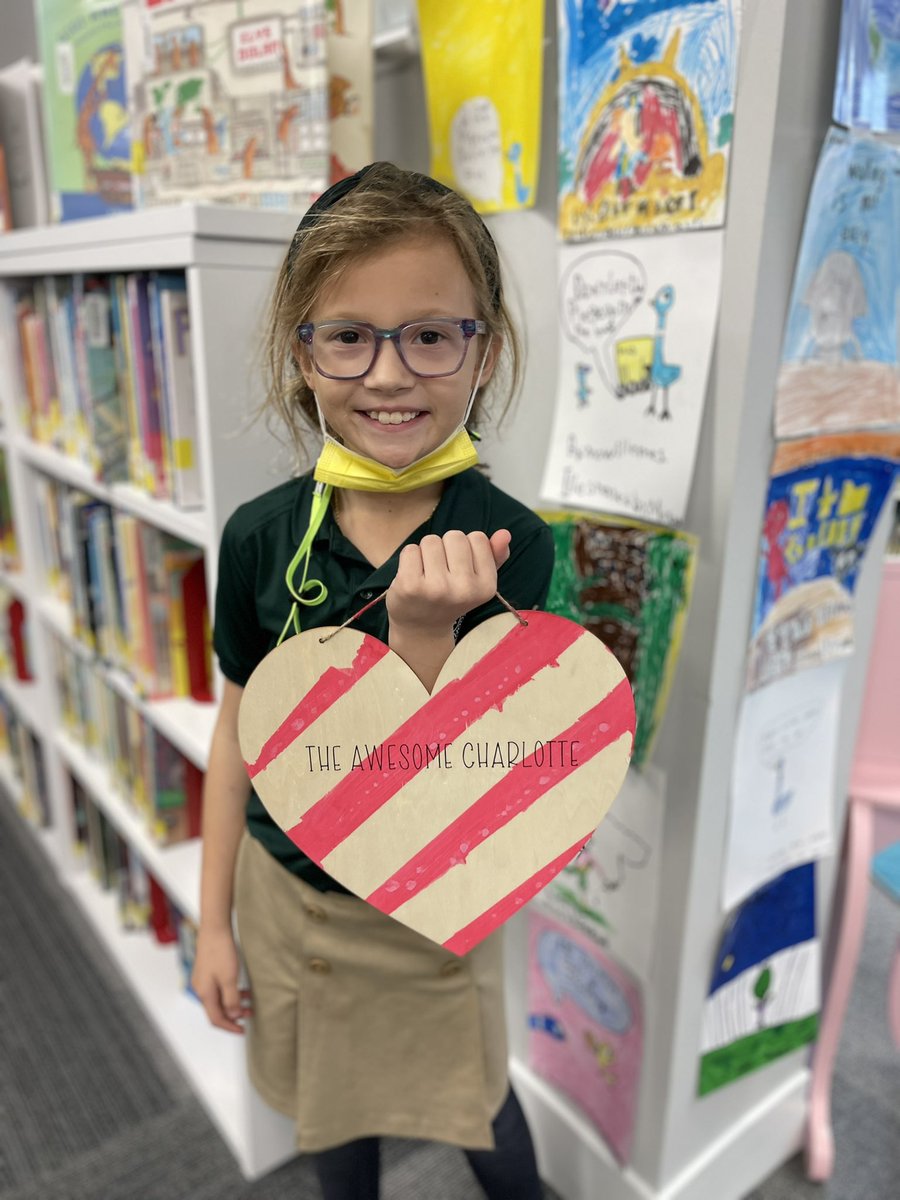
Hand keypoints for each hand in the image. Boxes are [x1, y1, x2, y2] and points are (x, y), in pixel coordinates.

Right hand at [192, 926, 252, 1033]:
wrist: (214, 929)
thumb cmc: (221, 952)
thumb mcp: (229, 978)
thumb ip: (231, 999)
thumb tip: (232, 1017)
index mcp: (205, 994)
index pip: (216, 1019)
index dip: (229, 1027)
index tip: (243, 1030)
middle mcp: (201, 989)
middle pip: (216, 1010)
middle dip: (232, 1016)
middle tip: (249, 1016)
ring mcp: (203, 980)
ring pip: (218, 999)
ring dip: (233, 1004)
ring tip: (249, 1003)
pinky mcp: (207, 972)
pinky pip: (218, 989)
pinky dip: (230, 993)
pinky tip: (241, 989)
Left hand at [386, 529, 511, 635]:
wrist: (422, 627)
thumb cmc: (451, 596)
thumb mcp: (478, 580)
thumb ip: (494, 555)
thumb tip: (504, 533)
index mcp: (486, 587)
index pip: (478, 538)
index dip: (466, 548)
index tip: (460, 569)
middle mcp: (464, 589)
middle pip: (455, 536)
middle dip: (446, 547)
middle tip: (442, 571)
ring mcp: (436, 588)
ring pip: (431, 541)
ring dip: (426, 552)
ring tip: (427, 574)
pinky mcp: (411, 586)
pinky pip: (410, 550)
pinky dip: (409, 558)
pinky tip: (412, 576)